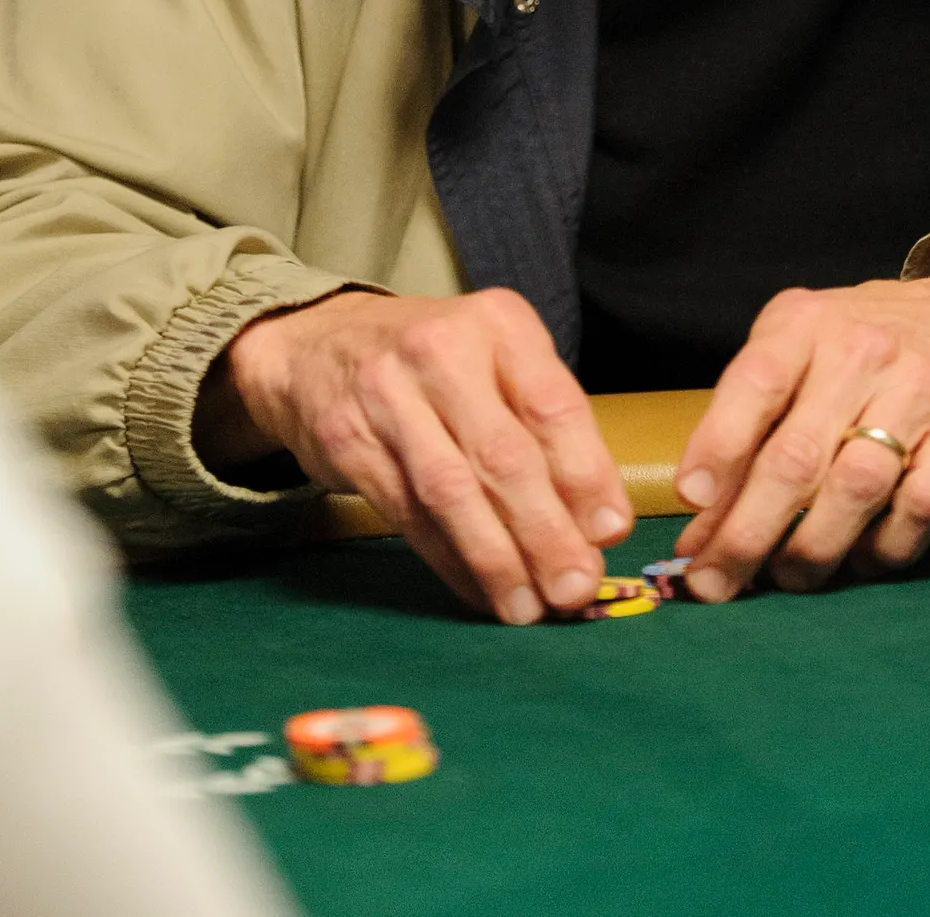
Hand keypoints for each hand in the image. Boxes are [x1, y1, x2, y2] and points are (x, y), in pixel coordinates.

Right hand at [197, 289, 633, 623]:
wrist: (319, 345)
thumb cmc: (436, 363)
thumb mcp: (498, 363)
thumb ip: (548, 431)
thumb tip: (599, 525)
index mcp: (499, 323)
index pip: (553, 406)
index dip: (586, 476)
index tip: (610, 532)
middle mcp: (442, 350)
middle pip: (503, 455)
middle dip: (545, 532)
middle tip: (574, 587)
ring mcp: (386, 393)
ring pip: (451, 492)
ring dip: (497, 559)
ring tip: (528, 606)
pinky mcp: (346, 439)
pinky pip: (407, 514)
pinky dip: (450, 560)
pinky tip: (479, 590)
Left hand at [671, 270, 929, 600]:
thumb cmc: (861, 345)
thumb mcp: (795, 349)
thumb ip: (747, 419)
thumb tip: (700, 516)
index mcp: (805, 325)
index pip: (756, 383)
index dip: (718, 446)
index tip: (691, 501)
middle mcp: (862, 352)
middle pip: (798, 456)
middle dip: (747, 532)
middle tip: (714, 581)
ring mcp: (921, 390)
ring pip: (856, 488)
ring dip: (811, 549)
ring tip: (785, 576)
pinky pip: (922, 506)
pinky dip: (885, 548)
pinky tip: (860, 560)